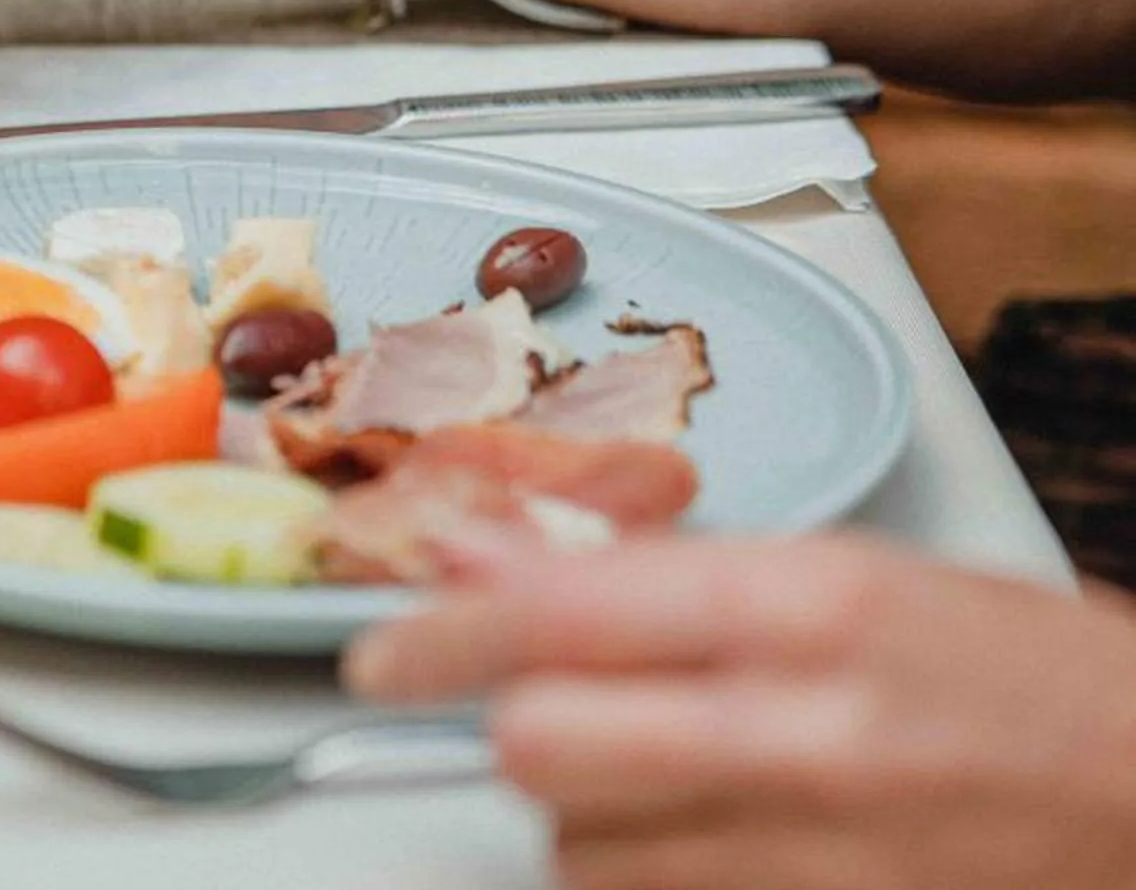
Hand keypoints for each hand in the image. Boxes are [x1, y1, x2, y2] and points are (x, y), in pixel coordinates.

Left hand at [345, 534, 1135, 889]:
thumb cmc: (1032, 674)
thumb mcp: (848, 575)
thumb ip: (656, 573)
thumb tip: (477, 554)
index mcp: (807, 609)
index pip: (556, 619)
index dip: (439, 639)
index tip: (379, 652)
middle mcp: (804, 734)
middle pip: (539, 751)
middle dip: (513, 729)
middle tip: (535, 706)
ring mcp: (821, 858)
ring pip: (585, 854)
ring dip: (584, 816)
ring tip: (665, 770)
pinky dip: (652, 878)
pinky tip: (707, 835)